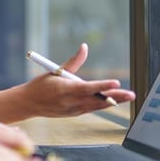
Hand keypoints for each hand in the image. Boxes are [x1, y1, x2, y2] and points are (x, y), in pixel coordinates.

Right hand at [0, 43, 135, 122]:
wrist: (28, 104)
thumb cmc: (41, 85)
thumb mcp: (55, 70)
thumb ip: (74, 61)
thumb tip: (84, 47)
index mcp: (66, 90)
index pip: (88, 88)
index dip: (103, 86)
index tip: (116, 82)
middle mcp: (71, 102)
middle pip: (97, 100)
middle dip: (116, 97)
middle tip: (131, 94)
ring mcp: (73, 110)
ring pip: (97, 106)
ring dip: (113, 102)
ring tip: (127, 97)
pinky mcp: (74, 114)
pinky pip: (91, 109)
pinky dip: (102, 104)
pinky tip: (113, 101)